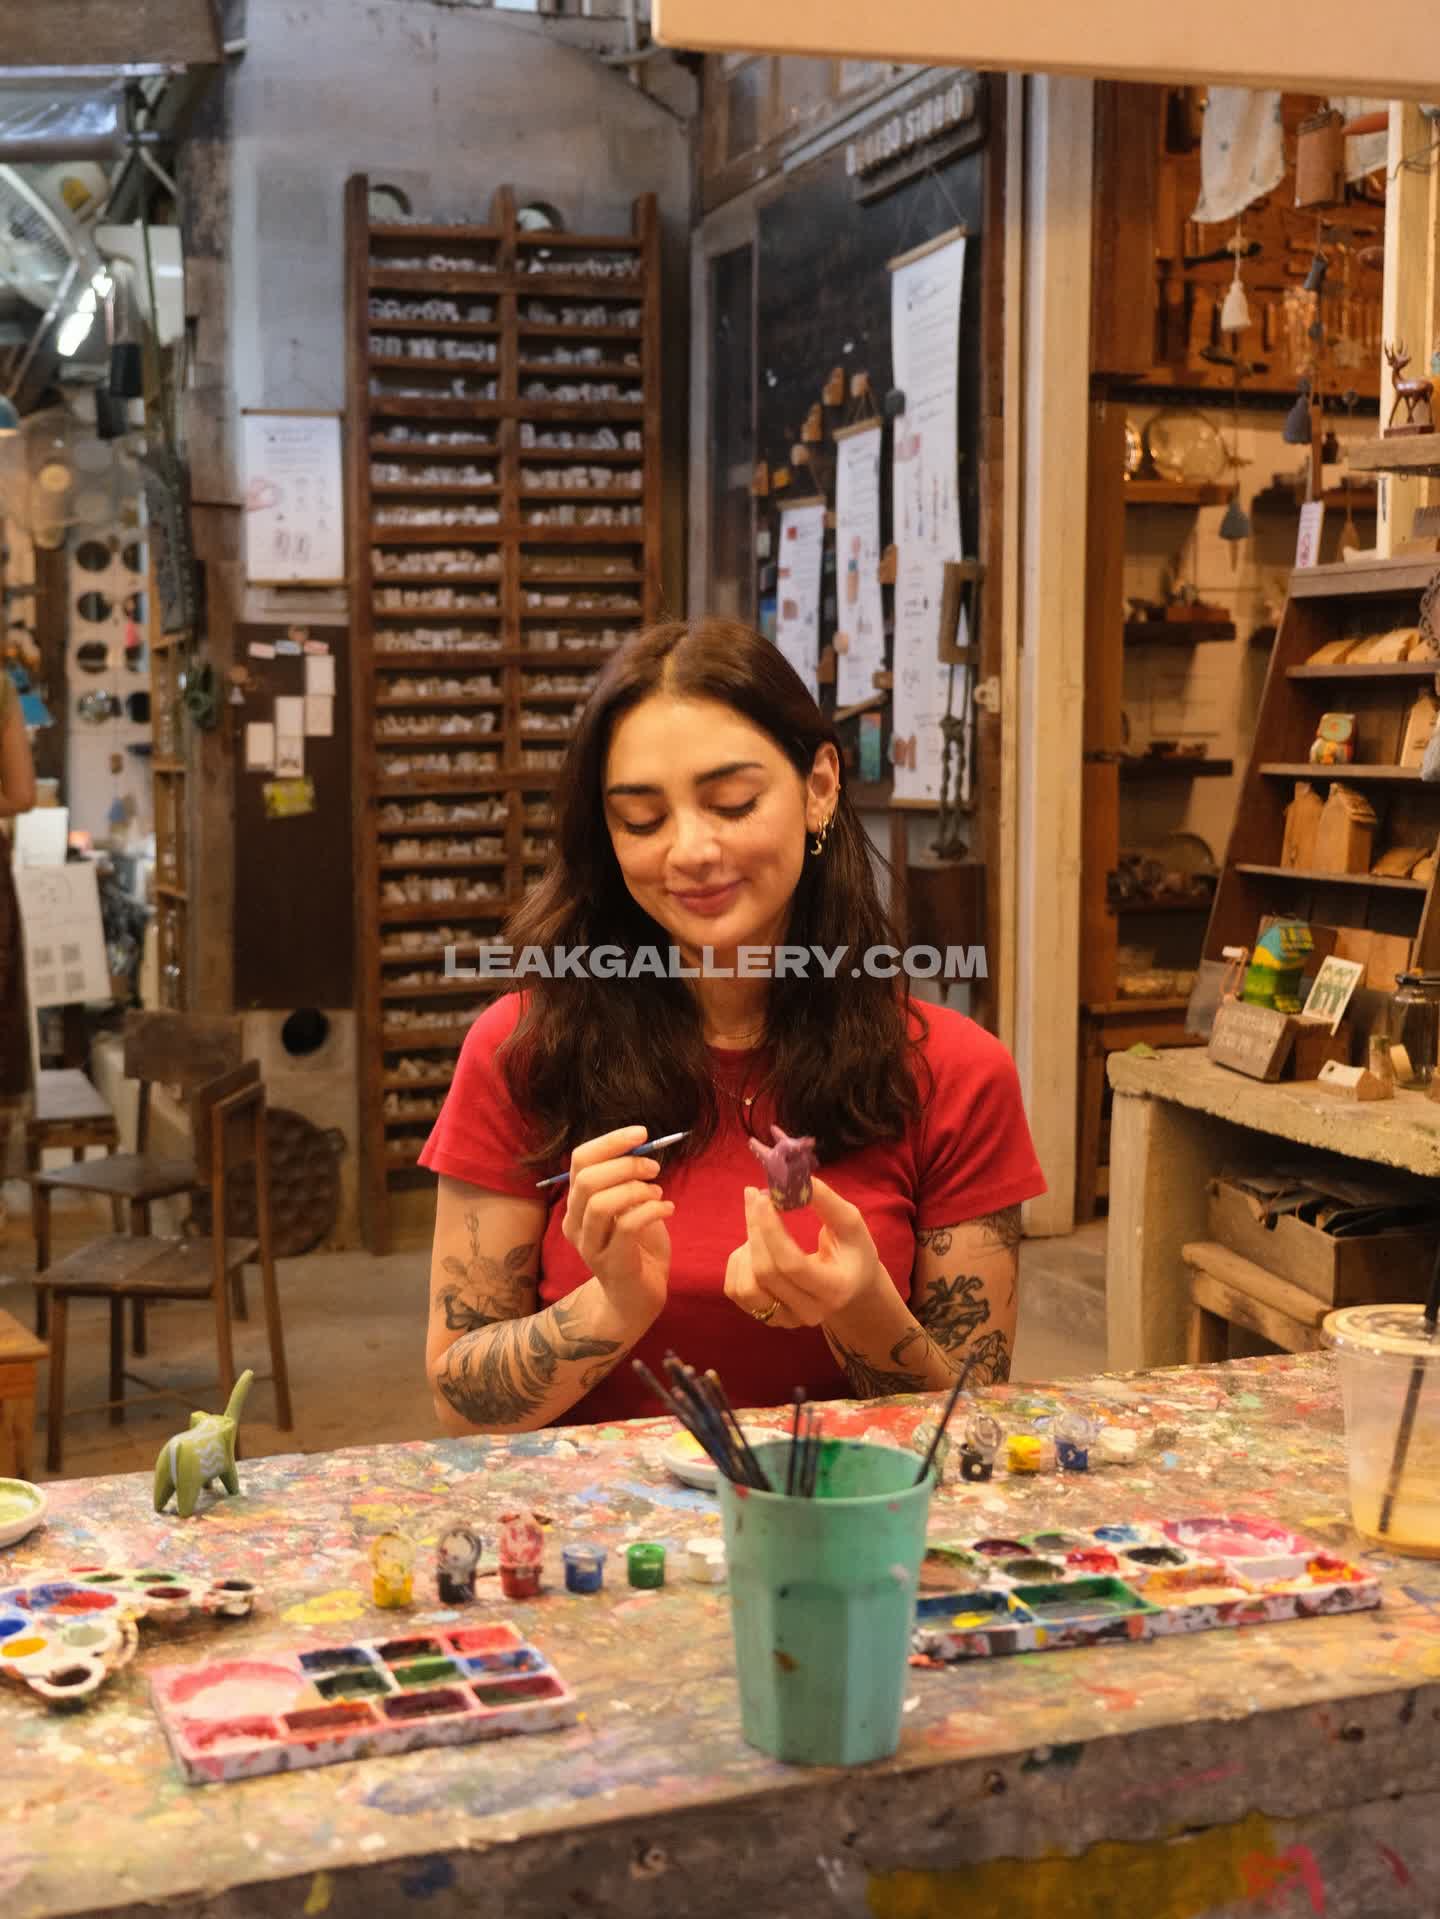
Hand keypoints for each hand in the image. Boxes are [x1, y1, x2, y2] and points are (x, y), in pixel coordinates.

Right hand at [560, 1126, 672, 1323]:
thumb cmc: (637, 1247)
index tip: (642, 1133)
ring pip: (601, 1204)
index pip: (580, 1161)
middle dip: (626, 1165)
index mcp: (577, 1203)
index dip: (611, 1142)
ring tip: (658, 1192)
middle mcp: (575, 1223)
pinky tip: (668, 1209)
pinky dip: (651, 1210)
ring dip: (636, 1189)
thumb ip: (629, 1180)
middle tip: (654, 1168)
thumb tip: (643, 1144)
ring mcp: (590, 1246)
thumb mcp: (630, 1206)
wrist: (637, 1298)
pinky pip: (626, 1227)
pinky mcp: (611, 1264)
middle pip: (587, 1180)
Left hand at [724, 1176, 883, 1328]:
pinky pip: (735, 1290)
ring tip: (762, 1229)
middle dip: (756, 1229)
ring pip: (746, 1286)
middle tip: (756, 1196)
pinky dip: (738, 1263)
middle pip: (766, 1272)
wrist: (850, 1287)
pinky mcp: (765, 1317)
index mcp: (834, 1289)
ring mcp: (785, 1320)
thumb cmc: (852, 1250)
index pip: (791, 1264)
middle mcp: (809, 1312)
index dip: (771, 1229)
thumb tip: (790, 1179)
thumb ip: (825, 1201)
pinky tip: (756, 1249)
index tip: (763, 1198)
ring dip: (747, 1248)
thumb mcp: (850, 1223)